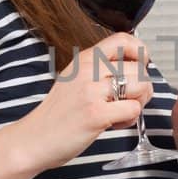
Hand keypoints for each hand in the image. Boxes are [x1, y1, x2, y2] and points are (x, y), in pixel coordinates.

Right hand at [19, 34, 153, 169]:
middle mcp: (88, 71)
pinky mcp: (96, 114)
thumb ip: (98, 68)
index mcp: (84, 59)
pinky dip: (129, 119)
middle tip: (130, 100)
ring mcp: (91, 92)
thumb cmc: (57, 113)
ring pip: (141, 86)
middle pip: (139, 68)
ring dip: (138, 102)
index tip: (141, 65)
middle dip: (143, 87)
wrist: (34, 138)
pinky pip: (133, 109)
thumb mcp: (74, 78)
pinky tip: (114, 123)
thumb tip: (132, 66)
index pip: (123, 40)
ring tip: (121, 112)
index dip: (140, 52)